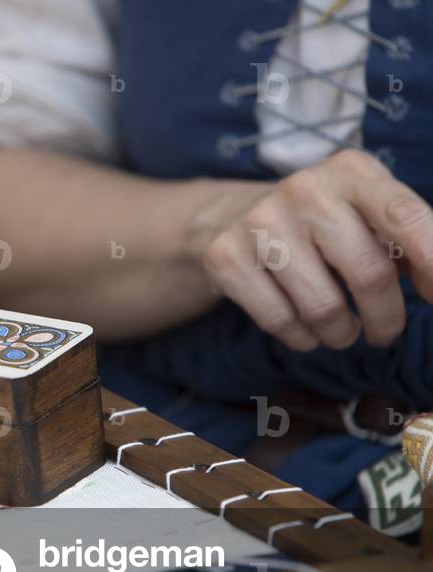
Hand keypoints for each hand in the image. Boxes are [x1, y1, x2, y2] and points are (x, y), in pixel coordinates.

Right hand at [194, 150, 432, 350]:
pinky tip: (304, 330)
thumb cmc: (318, 223)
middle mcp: (304, 189)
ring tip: (341, 331)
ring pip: (322, 307)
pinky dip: (301, 338)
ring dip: (341, 333)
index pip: (405, 216)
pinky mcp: (225, 256)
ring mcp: (259, 222)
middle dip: (386, 318)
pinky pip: (279, 320)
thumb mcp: (364, 213)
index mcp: (350, 171)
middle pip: (368, 273)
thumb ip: (407, 242)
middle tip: (384, 332)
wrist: (226, 217)